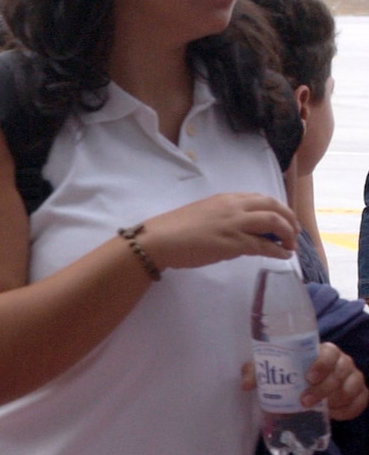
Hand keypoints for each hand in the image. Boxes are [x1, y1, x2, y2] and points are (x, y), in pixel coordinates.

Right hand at [139, 193, 300, 272]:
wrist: (160, 239)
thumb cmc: (174, 229)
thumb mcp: (204, 214)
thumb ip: (223, 217)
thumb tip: (236, 230)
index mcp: (227, 198)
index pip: (261, 199)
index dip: (277, 208)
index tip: (284, 219)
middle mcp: (235, 207)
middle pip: (273, 207)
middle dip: (289, 218)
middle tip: (294, 232)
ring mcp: (236, 224)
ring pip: (274, 222)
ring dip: (288, 233)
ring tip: (291, 245)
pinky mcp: (234, 243)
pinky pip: (264, 245)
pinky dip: (278, 250)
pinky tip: (284, 256)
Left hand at [244, 343, 368, 420]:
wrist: (305, 387)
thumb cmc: (290, 374)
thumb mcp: (271, 372)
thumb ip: (256, 373)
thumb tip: (245, 385)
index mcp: (323, 352)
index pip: (329, 352)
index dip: (321, 364)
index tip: (308, 378)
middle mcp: (341, 362)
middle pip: (340, 371)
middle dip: (324, 388)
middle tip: (304, 401)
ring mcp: (352, 377)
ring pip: (352, 386)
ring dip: (336, 399)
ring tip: (321, 409)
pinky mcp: (358, 393)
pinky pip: (361, 401)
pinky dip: (350, 409)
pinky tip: (334, 414)